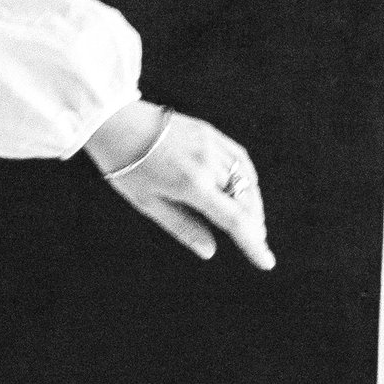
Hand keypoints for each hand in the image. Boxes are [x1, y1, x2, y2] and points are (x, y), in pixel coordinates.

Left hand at [90, 106, 273, 268]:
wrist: (116, 121)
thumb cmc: (126, 165)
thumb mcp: (148, 203)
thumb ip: (182, 227)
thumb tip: (209, 250)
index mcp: (191, 184)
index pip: (234, 220)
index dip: (254, 244)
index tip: (267, 262)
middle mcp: (207, 163)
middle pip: (246, 201)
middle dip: (255, 225)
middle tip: (256, 242)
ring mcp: (212, 144)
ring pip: (247, 180)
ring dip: (253, 204)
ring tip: (251, 222)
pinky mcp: (210, 132)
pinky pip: (240, 158)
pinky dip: (247, 178)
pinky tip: (245, 191)